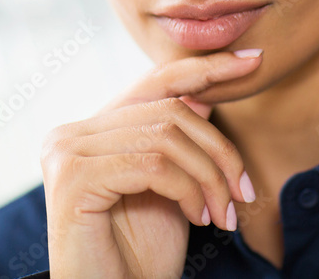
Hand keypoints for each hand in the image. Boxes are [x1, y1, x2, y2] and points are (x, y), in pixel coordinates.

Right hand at [39, 50, 262, 278]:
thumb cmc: (139, 258)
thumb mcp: (170, 189)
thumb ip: (176, 141)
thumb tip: (204, 94)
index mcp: (89, 132)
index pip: (152, 85)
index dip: (205, 68)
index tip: (253, 61)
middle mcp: (69, 134)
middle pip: (168, 111)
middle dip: (218, 151)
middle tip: (243, 195)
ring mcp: (65, 151)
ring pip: (165, 136)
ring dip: (209, 177)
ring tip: (222, 216)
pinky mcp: (72, 177)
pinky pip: (151, 164)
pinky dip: (188, 189)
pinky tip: (198, 218)